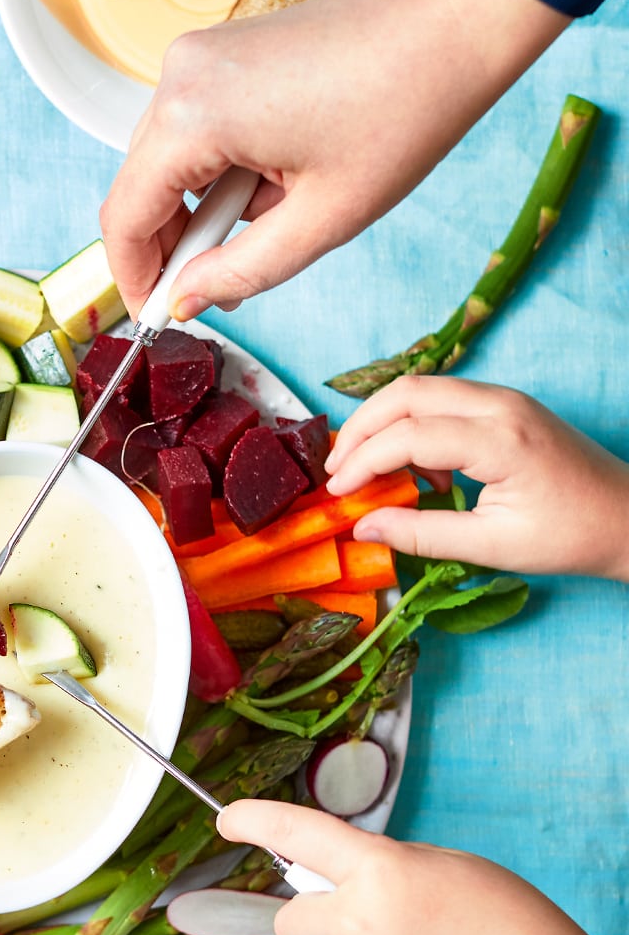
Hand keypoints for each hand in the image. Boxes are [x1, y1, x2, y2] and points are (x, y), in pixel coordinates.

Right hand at [99, 0, 566, 319]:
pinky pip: (201, 126)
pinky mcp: (225, 47)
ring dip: (212, 205)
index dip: (136, 278)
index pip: (125, 217)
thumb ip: (240, 270)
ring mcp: (200, 54)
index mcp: (193, 116)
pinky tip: (288, 174)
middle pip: (142, 186)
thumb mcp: (323, 220)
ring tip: (287, 214)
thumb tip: (187, 301)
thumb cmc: (406, 109)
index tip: (160, 316)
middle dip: (179, 242)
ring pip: (174, 159)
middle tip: (227, 286)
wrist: (458, 16)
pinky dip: (229, 166)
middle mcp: (179, 76)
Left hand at [218, 800, 622, 934]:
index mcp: (383, 870)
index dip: (255, 821)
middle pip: (291, 919)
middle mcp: (359, 921)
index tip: (227, 819)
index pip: (298, 833)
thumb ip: (383, 869)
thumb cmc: (508, 933)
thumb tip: (333, 880)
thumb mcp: (448, 871)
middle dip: (318, 923)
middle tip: (373, 933)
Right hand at [324, 374, 628, 580]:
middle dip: (361, 428)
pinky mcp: (507, 404)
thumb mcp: (491, 546)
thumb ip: (421, 534)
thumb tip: (363, 527)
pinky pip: (444, 399)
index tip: (337, 493)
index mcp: (501, 440)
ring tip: (363, 468)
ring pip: (422, 388)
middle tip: (336, 470)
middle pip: (406, 392)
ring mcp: (506, 398)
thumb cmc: (569, 537)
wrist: (628, 518)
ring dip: (384, 422)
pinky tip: (414, 469)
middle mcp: (501, 404)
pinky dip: (413, 424)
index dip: (362, 462)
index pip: (408, 434)